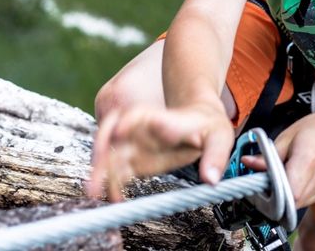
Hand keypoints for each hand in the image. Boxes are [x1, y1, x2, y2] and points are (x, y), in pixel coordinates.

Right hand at [87, 102, 234, 201]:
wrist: (202, 121)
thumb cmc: (210, 126)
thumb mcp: (219, 137)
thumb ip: (215, 157)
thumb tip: (211, 180)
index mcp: (161, 119)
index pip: (139, 115)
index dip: (126, 121)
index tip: (118, 132)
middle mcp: (142, 130)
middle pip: (113, 134)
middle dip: (102, 150)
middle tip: (97, 170)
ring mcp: (137, 145)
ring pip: (111, 155)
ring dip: (100, 172)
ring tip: (95, 192)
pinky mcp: (136, 160)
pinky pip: (119, 171)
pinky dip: (114, 184)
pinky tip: (115, 199)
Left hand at [243, 105, 314, 207]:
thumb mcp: (289, 135)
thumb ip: (268, 155)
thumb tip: (248, 163)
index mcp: (309, 160)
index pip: (287, 192)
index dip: (272, 193)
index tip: (263, 186)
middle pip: (292, 201)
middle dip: (278, 195)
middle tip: (271, 181)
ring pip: (300, 203)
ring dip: (289, 194)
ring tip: (289, 175)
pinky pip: (310, 199)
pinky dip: (301, 193)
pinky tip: (303, 176)